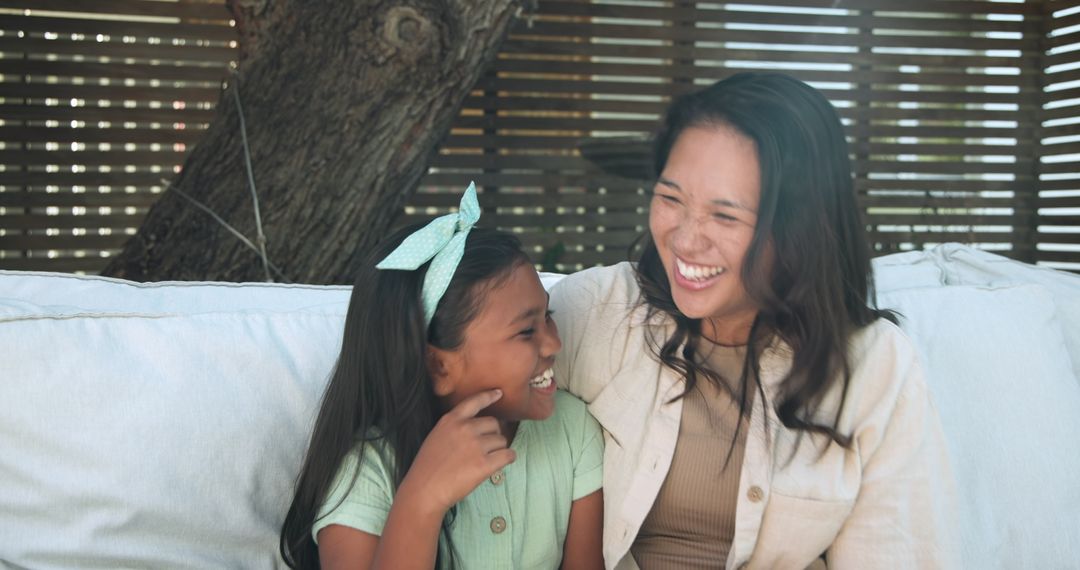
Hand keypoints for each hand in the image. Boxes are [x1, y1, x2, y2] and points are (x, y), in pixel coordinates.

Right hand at [399, 389, 515, 514]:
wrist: (424, 490)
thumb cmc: (428, 468)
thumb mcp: (436, 437)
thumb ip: (455, 429)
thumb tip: (477, 429)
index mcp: (451, 420)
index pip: (474, 402)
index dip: (489, 396)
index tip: (499, 393)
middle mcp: (465, 428)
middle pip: (494, 424)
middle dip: (493, 435)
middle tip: (485, 449)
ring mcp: (475, 445)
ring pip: (502, 441)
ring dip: (498, 450)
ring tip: (485, 461)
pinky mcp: (484, 464)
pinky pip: (508, 455)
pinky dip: (508, 459)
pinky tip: (502, 464)